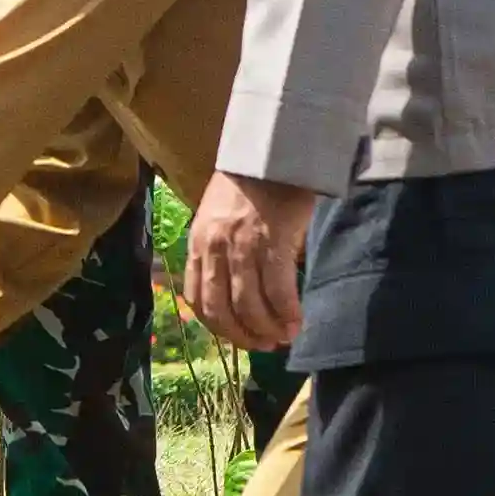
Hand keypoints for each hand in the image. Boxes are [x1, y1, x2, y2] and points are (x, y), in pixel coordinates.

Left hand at [186, 169, 318, 354]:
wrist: (271, 151)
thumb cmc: (249, 185)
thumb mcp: (217, 218)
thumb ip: (217, 251)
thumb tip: (231, 290)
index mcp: (198, 244)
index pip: (198, 300)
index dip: (219, 328)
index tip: (240, 337)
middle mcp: (214, 249)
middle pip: (222, 311)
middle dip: (244, 336)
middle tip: (266, 344)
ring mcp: (240, 247)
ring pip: (249, 306)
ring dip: (267, 329)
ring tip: (284, 336)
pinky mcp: (270, 243)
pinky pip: (277, 291)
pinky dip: (287, 313)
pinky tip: (297, 321)